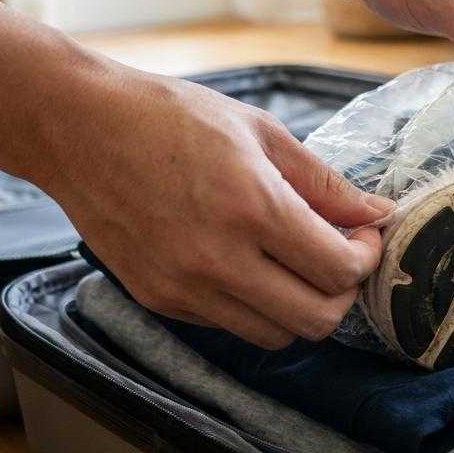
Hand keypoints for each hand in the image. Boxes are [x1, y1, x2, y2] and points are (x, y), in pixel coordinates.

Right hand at [38, 61, 391, 348]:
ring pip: (276, 335)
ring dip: (301, 306)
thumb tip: (376, 212)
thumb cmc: (171, 117)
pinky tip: (251, 264)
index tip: (364, 234)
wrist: (77, 128)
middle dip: (343, 292)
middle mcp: (218, 260)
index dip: (366, 257)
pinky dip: (256, 306)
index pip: (338, 270)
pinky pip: (230, 325)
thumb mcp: (260, 132)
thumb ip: (324, 182)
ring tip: (297, 263)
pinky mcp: (158, 300)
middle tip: (340, 256)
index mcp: (252, 208)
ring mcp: (184, 288)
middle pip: (316, 320)